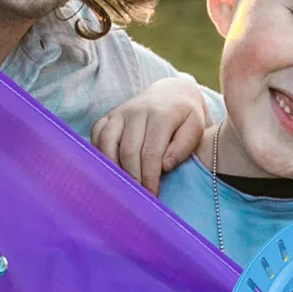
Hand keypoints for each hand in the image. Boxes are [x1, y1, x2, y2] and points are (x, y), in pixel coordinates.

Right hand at [91, 77, 207, 194]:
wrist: (171, 94)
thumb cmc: (185, 118)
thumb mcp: (196, 128)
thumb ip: (184, 147)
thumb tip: (165, 166)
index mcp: (161, 114)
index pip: (151, 152)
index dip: (150, 178)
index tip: (152, 196)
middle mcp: (137, 110)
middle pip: (128, 151)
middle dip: (133, 178)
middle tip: (138, 197)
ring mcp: (120, 112)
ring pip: (107, 143)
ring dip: (113, 169)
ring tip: (123, 187)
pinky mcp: (108, 116)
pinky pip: (97, 136)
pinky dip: (100, 154)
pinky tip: (110, 170)